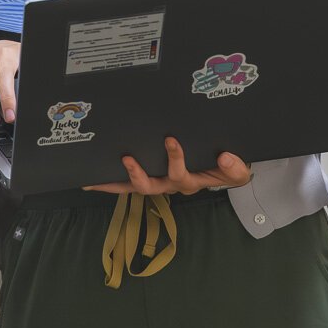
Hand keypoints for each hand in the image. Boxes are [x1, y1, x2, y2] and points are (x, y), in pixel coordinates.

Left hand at [84, 136, 251, 194]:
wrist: (222, 172)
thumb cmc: (227, 169)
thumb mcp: (237, 171)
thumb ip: (235, 167)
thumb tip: (226, 158)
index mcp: (190, 182)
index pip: (180, 173)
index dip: (175, 159)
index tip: (171, 140)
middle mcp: (170, 184)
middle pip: (149, 186)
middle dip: (138, 175)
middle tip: (127, 159)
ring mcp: (158, 182)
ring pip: (133, 187)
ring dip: (114, 184)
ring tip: (94, 179)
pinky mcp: (149, 177)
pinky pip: (127, 184)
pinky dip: (110, 183)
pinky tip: (91, 181)